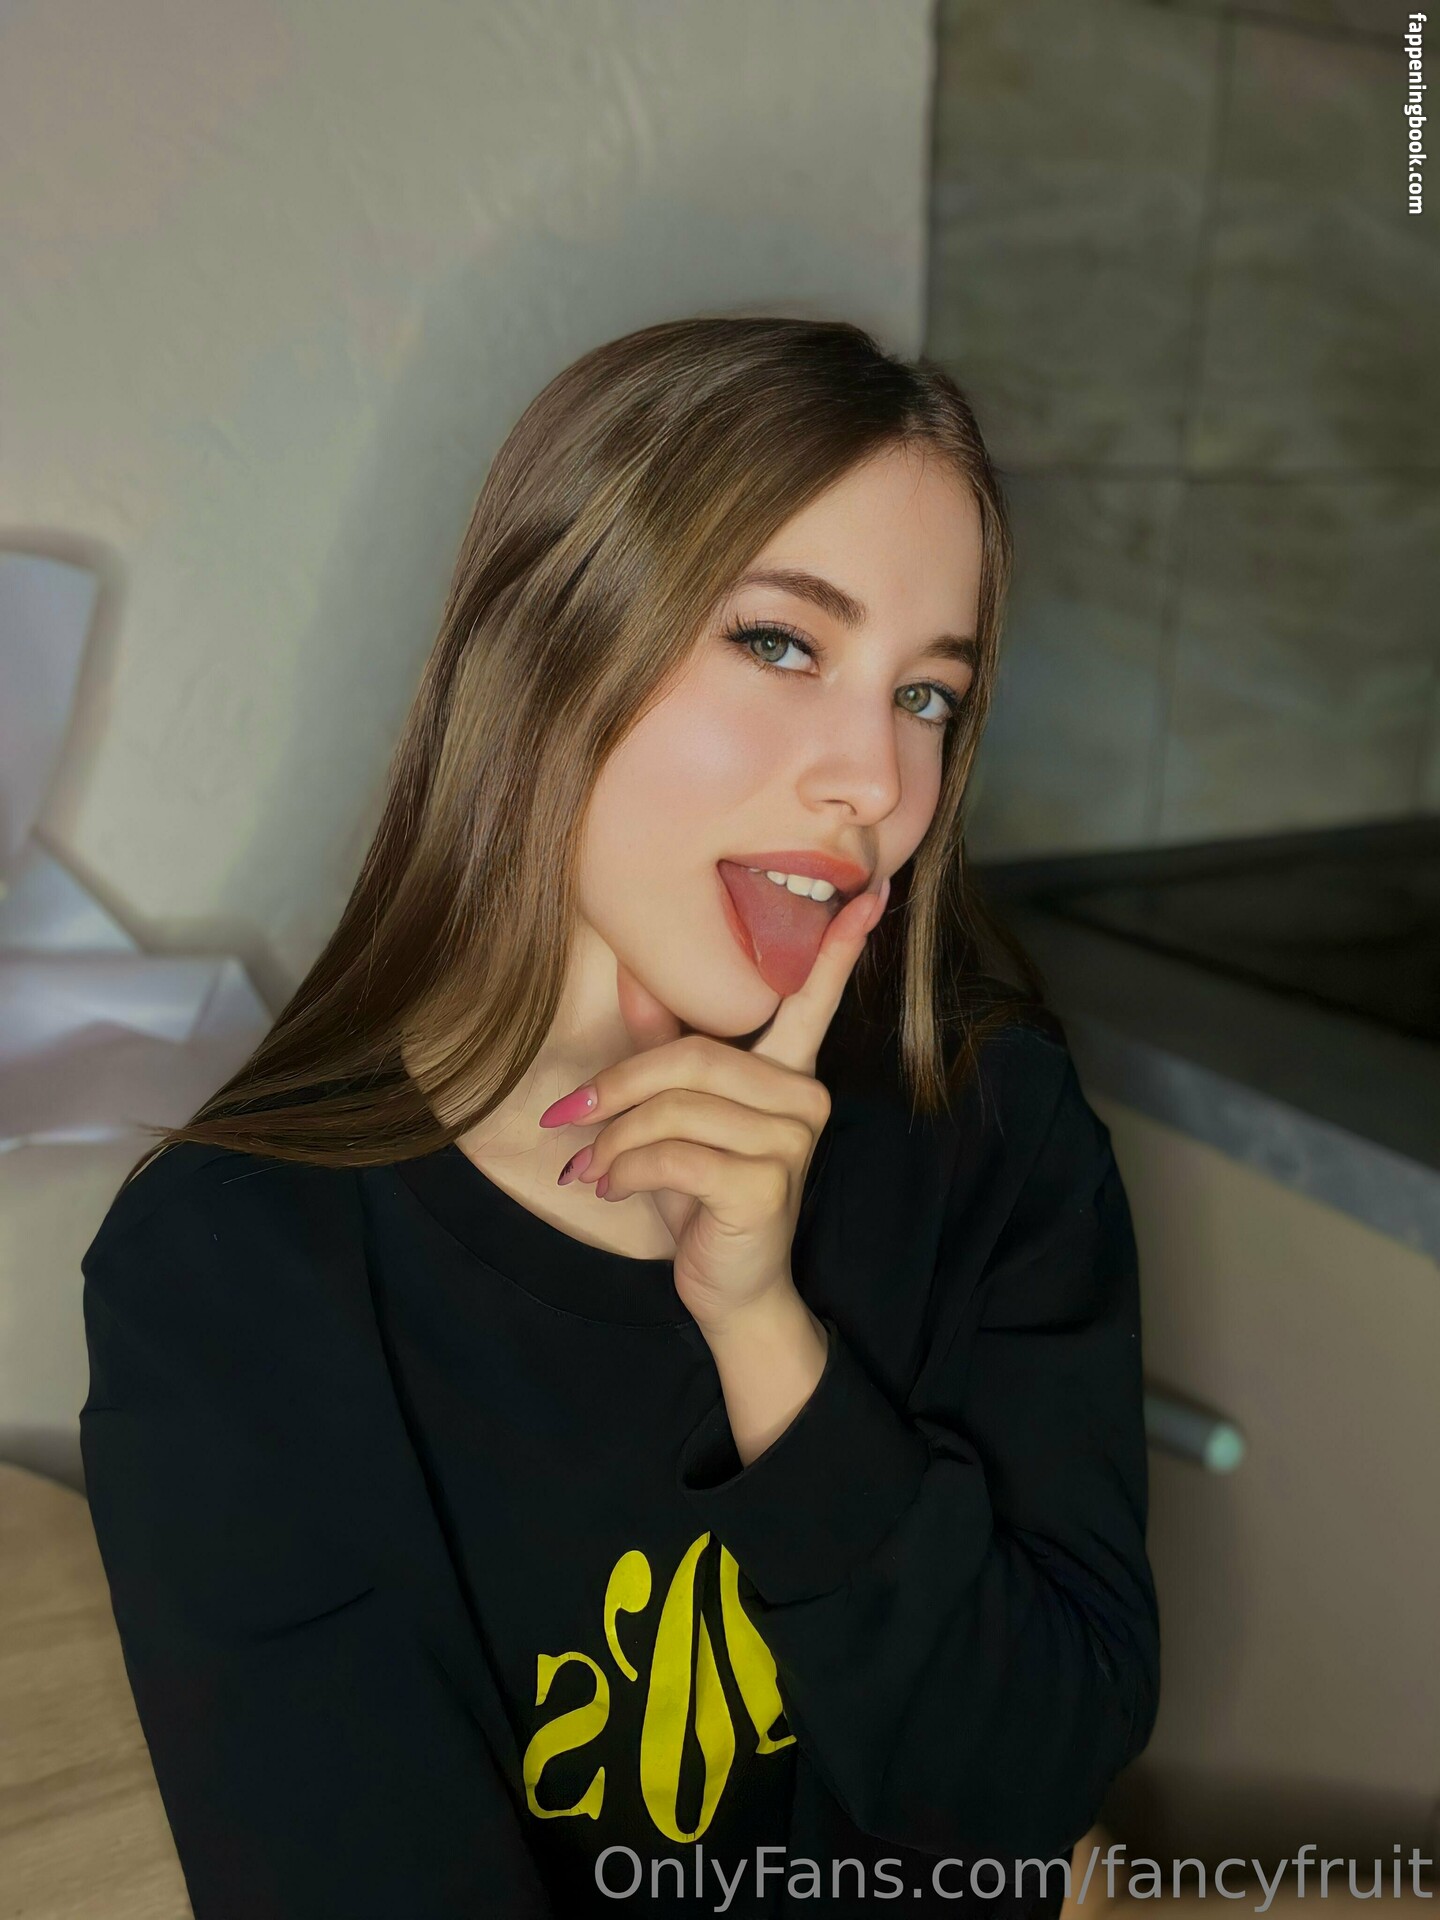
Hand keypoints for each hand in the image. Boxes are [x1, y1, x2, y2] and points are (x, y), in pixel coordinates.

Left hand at [540, 876, 889, 1335]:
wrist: (730, 1289)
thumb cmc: (702, 1196)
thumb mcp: (674, 1116)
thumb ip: (660, 1045)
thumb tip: (631, 969)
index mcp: (786, 1074)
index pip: (815, 1001)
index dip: (841, 947)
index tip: (872, 892)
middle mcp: (801, 1099)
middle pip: (693, 1058)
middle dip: (617, 1086)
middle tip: (568, 1115)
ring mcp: (791, 1141)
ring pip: (674, 1109)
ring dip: (612, 1140)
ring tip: (590, 1166)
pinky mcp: (766, 1183)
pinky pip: (673, 1154)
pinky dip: (625, 1169)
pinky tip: (610, 1188)